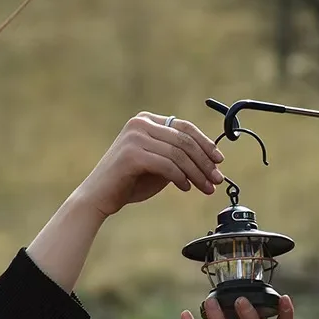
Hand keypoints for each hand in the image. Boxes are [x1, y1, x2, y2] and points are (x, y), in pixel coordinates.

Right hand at [75, 112, 224, 216]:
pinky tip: (186, 188)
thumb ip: (179, 157)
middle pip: (185, 140)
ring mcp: (135, 137)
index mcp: (147, 121)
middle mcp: (140, 123)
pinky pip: (167, 165)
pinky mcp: (131, 154)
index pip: (185, 127)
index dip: (206, 143)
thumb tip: (212, 159)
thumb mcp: (160, 164)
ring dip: (197, 173)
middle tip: (217, 179)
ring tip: (206, 188)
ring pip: (179, 154)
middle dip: (205, 162)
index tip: (219, 160)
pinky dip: (180, 178)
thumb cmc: (130, 182)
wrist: (99, 197)